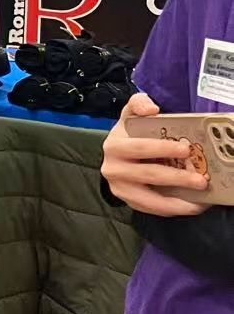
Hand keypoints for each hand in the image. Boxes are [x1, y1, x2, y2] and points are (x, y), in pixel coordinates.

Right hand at [102, 91, 209, 216]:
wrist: (116, 157)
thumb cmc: (129, 136)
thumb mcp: (130, 116)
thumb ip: (138, 104)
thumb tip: (151, 109)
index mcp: (114, 145)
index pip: (140, 147)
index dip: (163, 149)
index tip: (186, 150)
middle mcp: (112, 168)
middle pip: (149, 174)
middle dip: (177, 178)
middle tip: (201, 180)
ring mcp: (120, 188)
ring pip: (150, 198)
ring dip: (177, 201)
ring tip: (200, 198)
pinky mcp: (128, 201)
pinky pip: (152, 209)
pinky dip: (173, 209)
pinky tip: (191, 206)